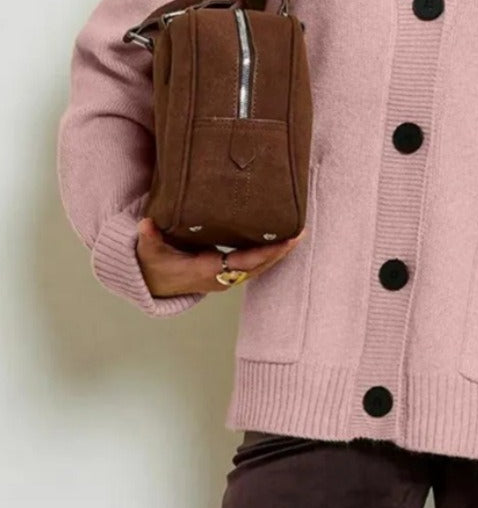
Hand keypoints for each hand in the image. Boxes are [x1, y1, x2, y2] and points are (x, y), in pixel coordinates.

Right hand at [135, 217, 304, 297]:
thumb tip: (146, 225)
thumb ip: (149, 237)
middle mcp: (221, 277)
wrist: (154, 282)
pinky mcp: (228, 272)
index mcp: (206, 271)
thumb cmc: (154, 264)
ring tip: (299, 233)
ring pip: (259, 267)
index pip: (240, 263)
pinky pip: (254, 264)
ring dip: (279, 253)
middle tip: (300, 233)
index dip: (263, 254)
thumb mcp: (149, 250)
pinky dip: (270, 254)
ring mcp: (226, 277)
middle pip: (257, 267)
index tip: (281, 242)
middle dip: (279, 252)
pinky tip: (284, 240)